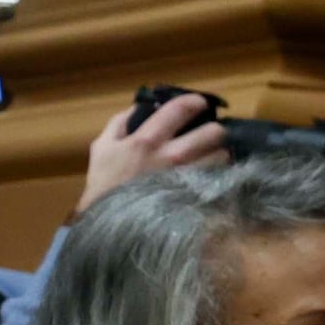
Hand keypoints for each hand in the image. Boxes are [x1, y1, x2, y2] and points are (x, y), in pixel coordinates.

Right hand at [78, 90, 225, 209]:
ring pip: (222, 157)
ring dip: (220, 154)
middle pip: (213, 133)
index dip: (194, 101)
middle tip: (210, 134)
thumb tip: (140, 105)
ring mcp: (187, 178)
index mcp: (146, 140)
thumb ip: (119, 123)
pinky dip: (220, 174)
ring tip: (212, 156)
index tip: (199, 102)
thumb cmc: (105, 184)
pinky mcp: (196, 197)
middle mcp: (172, 156)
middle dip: (215, 130)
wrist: (110, 223)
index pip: (179, 110)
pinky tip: (213, 175)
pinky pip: (219, 179)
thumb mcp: (102, 148)